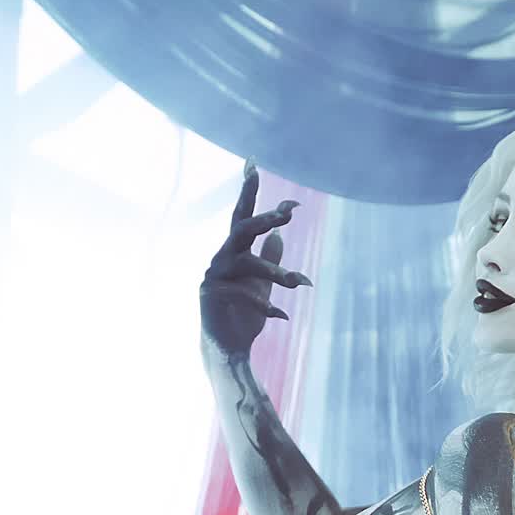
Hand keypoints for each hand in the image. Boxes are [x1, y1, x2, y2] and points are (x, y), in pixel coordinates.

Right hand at [199, 159, 311, 358]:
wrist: (229, 348)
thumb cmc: (244, 313)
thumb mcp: (262, 283)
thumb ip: (269, 259)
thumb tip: (278, 236)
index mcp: (234, 252)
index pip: (241, 216)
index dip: (246, 191)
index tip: (255, 166)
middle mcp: (221, 259)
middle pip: (241, 230)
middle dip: (264, 219)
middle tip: (287, 212)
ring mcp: (213, 277)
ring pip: (247, 264)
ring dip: (276, 272)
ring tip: (303, 282)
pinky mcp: (211, 296)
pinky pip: (242, 295)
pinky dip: (264, 305)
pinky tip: (281, 315)